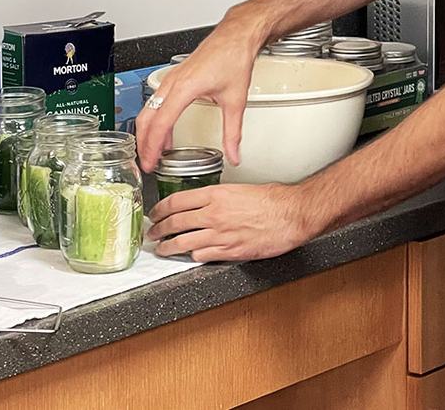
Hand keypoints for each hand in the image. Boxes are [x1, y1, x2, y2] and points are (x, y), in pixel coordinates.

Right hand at [136, 10, 267, 171]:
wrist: (236, 36)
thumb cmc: (234, 57)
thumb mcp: (235, 100)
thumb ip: (233, 132)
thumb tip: (234, 153)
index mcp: (184, 88)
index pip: (160, 123)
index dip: (153, 146)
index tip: (151, 163)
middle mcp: (173, 82)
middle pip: (147, 118)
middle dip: (143, 143)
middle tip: (147, 163)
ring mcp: (172, 78)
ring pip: (149, 108)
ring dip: (147, 131)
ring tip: (153, 151)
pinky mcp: (175, 76)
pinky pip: (157, 100)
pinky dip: (155, 118)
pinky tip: (165, 131)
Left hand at [146, 183, 312, 261]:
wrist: (291, 215)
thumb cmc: (273, 200)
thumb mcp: (240, 189)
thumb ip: (219, 197)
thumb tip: (206, 204)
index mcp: (216, 194)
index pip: (177, 201)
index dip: (160, 209)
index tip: (155, 213)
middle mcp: (214, 214)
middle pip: (175, 223)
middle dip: (159, 230)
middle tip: (152, 233)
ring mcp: (220, 234)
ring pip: (183, 243)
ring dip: (169, 248)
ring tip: (162, 250)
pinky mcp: (230, 252)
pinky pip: (202, 256)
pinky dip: (193, 256)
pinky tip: (190, 255)